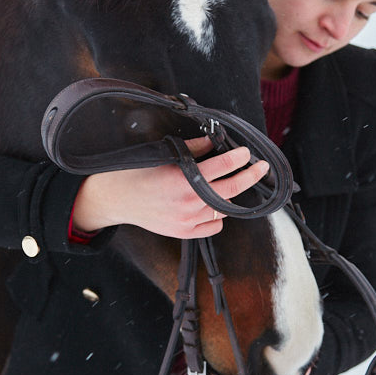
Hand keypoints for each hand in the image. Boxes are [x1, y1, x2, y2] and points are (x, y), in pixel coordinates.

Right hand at [71, 136, 269, 238]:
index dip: (238, 158)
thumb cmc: (133, 174)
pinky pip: (214, 225)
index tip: (246, 152)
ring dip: (230, 194)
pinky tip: (214, 203)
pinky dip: (219, 214)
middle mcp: (187, 202)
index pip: (221, 167)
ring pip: (224, 208)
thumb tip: (213, 142)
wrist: (114, 200)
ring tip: (232, 182)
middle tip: (261, 167)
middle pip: (231, 189)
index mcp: (182, 180)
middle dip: (250, 176)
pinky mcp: (183, 232)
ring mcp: (187, 220)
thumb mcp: (161, 155)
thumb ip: (191, 150)